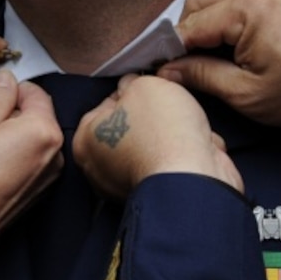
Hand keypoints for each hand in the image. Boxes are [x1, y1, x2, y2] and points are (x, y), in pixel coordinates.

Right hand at [0, 72, 62, 259]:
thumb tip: (8, 80)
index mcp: (44, 130)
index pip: (36, 92)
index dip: (11, 89)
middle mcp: (55, 153)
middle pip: (36, 117)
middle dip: (11, 115)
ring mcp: (49, 176)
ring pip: (31, 140)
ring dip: (10, 136)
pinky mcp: (38, 192)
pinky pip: (29, 162)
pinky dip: (12, 157)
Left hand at [73, 75, 242, 198]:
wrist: (192, 177)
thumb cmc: (163, 134)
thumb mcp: (144, 86)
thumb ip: (133, 84)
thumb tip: (134, 86)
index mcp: (85, 140)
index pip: (106, 105)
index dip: (132, 92)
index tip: (147, 89)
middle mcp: (99, 169)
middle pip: (129, 128)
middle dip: (151, 117)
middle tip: (167, 108)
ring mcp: (125, 187)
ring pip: (152, 147)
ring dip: (171, 137)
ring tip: (184, 130)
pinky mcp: (155, 196)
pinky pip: (169, 166)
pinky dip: (183, 156)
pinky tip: (195, 149)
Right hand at [158, 0, 280, 136]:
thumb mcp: (247, 94)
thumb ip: (201, 77)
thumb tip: (167, 70)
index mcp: (248, 9)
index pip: (189, 26)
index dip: (169, 51)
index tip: (157, 69)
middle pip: (197, 2)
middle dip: (186, 33)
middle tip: (187, 65)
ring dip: (206, 23)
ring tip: (211, 57)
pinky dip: (226, 16)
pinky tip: (231, 45)